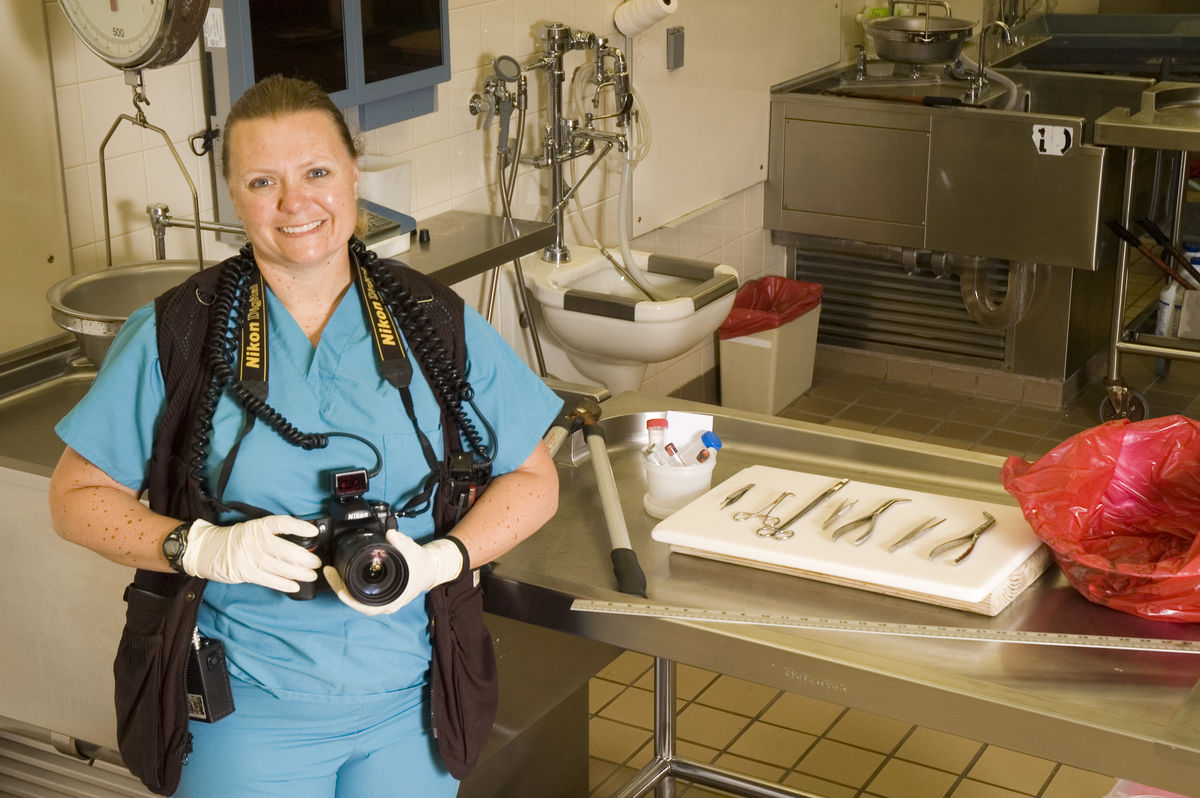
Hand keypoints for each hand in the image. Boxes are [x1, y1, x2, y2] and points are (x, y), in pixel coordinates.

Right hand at [181, 516, 321, 592]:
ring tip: (311, 575)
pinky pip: (269, 579)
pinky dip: (284, 584)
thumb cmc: (234, 540)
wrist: (205, 549)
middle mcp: (255, 540)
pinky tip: (295, 585)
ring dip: (299, 573)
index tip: (313, 531)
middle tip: (316, 563)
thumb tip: (299, 541)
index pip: (282, 523)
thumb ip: (272, 535)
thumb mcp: (252, 530)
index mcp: (259, 526)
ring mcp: (250, 557)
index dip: (299, 527)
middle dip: (305, 558)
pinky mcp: (245, 572)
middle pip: (286, 550)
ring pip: (280, 566)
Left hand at [324, 530, 464, 615]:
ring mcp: (380, 600)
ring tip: (332, 572)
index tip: (337, 585)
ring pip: (356, 598)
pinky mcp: (378, 594)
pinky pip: (359, 593)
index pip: (364, 606)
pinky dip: (350, 585)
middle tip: (329, 572)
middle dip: (339, 588)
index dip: (348, 597)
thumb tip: (390, 534)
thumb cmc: (422, 564)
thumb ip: (401, 542)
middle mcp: (384, 604)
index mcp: (391, 600)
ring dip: (342, 586)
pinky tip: (342, 573)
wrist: (431, 568)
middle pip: (355, 602)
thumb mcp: (412, 551)